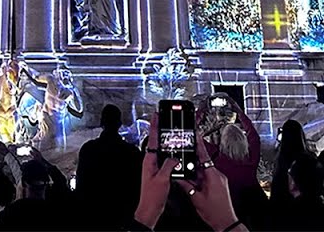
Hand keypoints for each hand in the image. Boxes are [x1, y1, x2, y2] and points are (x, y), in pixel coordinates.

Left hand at [134, 111, 180, 227]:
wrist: (150, 208)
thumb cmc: (152, 196)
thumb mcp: (163, 179)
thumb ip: (169, 166)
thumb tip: (175, 157)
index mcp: (149, 160)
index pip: (153, 139)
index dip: (155, 126)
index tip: (156, 115)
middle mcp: (149, 161)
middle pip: (156, 141)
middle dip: (159, 129)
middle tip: (163, 117)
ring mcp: (153, 166)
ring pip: (160, 149)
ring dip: (164, 140)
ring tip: (169, 129)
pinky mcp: (158, 171)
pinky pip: (164, 157)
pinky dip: (169, 151)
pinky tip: (174, 150)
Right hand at [174, 132, 241, 231]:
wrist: (225, 223)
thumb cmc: (215, 213)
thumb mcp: (195, 197)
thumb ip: (186, 185)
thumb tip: (177, 176)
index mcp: (213, 176)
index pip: (204, 155)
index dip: (198, 144)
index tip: (195, 134)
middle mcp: (218, 176)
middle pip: (202, 163)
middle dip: (192, 162)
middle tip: (183, 159)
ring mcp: (219, 180)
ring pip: (203, 170)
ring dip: (195, 173)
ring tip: (187, 178)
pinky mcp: (219, 185)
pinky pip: (207, 176)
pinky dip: (199, 178)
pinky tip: (193, 184)